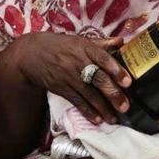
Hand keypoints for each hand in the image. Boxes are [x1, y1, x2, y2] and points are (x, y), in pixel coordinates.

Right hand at [16, 32, 131, 123]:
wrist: (31, 54)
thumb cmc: (61, 46)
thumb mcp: (80, 40)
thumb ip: (101, 43)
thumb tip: (121, 42)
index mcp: (84, 47)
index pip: (102, 58)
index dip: (116, 70)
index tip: (128, 82)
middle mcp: (77, 61)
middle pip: (97, 78)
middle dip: (112, 93)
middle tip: (125, 106)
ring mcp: (68, 76)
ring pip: (88, 93)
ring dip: (102, 108)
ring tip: (114, 118)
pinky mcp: (60, 88)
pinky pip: (76, 101)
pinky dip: (87, 111)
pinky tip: (97, 119)